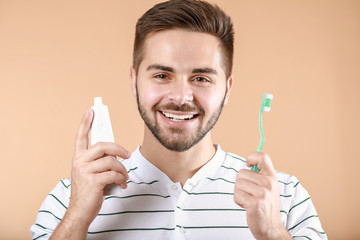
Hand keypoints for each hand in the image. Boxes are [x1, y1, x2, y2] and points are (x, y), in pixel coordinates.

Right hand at [68, 108, 130, 226]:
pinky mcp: (93, 182)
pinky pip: (114, 173)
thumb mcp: (89, 173)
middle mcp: (79, 162)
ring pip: (112, 161)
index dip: (85, 123)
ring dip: (122, 169)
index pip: (80, 137)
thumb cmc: (88, 192)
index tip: (90, 110)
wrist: (80, 211)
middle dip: (119, 149)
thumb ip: (98, 162)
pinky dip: (121, 179)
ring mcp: (85, 172)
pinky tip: (121, 184)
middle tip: (127, 154)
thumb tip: (116, 155)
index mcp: (78, 158)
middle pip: (102, 146)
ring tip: (124, 177)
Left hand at [234, 152, 290, 239]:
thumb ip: (259, 175)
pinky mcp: (255, 203)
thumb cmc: (265, 205)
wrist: (271, 227)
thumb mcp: (268, 187)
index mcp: (272, 176)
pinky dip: (238, 201)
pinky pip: (237, 195)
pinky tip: (247, 206)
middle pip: (241, 172)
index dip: (251, 157)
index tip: (248, 165)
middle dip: (240, 183)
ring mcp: (262, 193)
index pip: (262, 156)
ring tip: (249, 200)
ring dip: (239, 193)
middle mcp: (269, 183)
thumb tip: (247, 162)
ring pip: (237, 184)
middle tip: (249, 193)